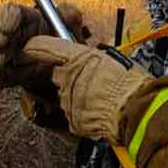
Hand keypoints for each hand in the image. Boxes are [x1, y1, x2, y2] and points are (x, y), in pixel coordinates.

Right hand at [0, 2, 84, 92]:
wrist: (63, 73)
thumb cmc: (64, 44)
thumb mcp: (71, 27)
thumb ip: (69, 16)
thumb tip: (66, 11)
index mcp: (24, 19)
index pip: (10, 13)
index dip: (7, 17)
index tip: (10, 24)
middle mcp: (7, 36)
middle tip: (0, 44)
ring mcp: (1, 57)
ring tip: (0, 63)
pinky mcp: (1, 78)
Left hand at [21, 36, 152, 141]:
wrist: (136, 110)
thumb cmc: (129, 83)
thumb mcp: (114, 58)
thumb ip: (95, 56)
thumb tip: (89, 53)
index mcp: (78, 59)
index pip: (46, 49)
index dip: (37, 47)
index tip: (31, 46)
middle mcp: (68, 80)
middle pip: (60, 75)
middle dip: (72, 76)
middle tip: (93, 78)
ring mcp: (68, 101)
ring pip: (67, 95)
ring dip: (79, 95)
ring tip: (102, 95)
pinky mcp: (72, 120)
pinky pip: (74, 113)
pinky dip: (84, 112)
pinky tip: (100, 109)